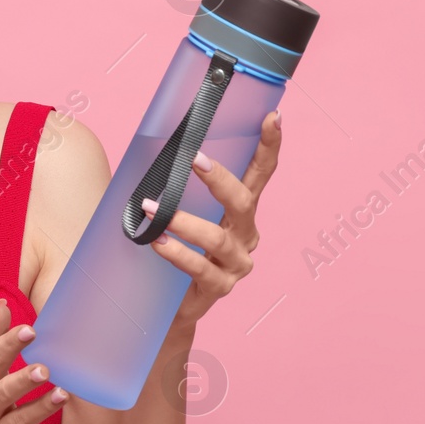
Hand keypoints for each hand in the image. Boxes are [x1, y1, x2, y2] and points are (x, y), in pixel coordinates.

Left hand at [142, 109, 282, 327]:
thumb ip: (178, 187)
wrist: (172, 307)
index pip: (261, 174)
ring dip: (182, 220)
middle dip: (219, 178)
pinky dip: (177, 253)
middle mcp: (245, 234)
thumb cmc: (178, 248)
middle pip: (242, 201)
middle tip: (192, 158)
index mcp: (241, 211)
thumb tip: (151, 147)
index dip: (270, 146)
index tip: (274, 117)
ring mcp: (236, 263)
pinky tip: (157, 242)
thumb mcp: (184, 214)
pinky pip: (199, 267)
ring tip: (151, 208)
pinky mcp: (219, 287)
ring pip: (216, 237)